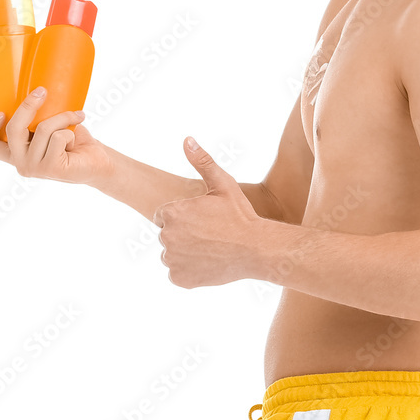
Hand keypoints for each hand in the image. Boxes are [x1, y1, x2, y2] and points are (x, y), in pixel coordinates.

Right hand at [0, 88, 113, 185]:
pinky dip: (70, 131)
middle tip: (43, 91)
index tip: (0, 112)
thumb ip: (36, 117)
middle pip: (14, 129)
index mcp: (15, 153)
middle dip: (28, 105)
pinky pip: (58, 137)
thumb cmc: (73, 140)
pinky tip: (75, 141)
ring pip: (42, 129)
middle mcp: (21, 163)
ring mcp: (35, 168)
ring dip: (63, 117)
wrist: (99, 162)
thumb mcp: (49, 126)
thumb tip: (37, 88)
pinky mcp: (52, 169)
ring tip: (76, 117)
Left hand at [153, 138, 262, 287]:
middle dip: (183, 234)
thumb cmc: (240, 215)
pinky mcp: (179, 279)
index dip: (184, 216)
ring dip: (184, 252)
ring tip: (210, 248)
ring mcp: (172, 260)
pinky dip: (188, 270)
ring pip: (171, 254)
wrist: (256, 250)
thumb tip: (187, 139)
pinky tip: (207, 262)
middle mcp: (166, 237)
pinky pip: (176, 273)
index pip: (164, 215)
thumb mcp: (223, 184)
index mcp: (172, 213)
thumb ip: (202, 161)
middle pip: (167, 235)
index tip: (202, 219)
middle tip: (210, 234)